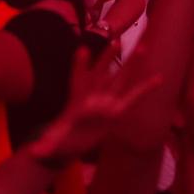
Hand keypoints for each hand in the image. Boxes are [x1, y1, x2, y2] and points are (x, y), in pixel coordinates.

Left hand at [25, 43, 169, 165]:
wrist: (71, 141)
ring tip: (143, 46)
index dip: (79, 66)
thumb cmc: (61, 139)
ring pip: (120, 78)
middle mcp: (93, 96)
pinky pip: (134, 96)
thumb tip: (34, 153)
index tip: (81, 51)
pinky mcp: (118, 110)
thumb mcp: (53, 142)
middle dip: (109, 58)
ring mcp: (107, 100)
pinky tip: (159, 77)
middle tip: (117, 40)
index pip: (77, 80)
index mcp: (77, 100)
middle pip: (102, 73)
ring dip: (131, 63)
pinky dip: (146, 88)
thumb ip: (45, 147)